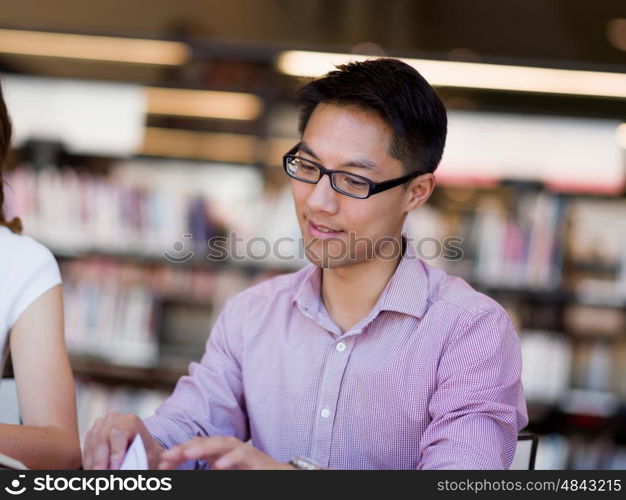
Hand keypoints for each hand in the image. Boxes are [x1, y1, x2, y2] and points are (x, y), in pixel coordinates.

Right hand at [82, 413, 163, 469]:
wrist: (141, 447)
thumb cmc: (148, 454)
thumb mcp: (152, 457)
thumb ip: (147, 461)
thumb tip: (134, 468)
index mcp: (132, 421)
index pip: (118, 436)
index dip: (115, 454)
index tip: (113, 469)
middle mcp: (115, 418)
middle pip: (102, 440)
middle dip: (101, 462)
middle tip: (102, 477)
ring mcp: (102, 422)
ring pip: (92, 444)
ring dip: (92, 462)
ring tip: (97, 476)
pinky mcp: (93, 430)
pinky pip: (87, 446)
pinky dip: (88, 460)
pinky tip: (92, 471)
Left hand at [157, 436, 295, 469]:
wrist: (275, 475)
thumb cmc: (245, 473)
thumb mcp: (219, 474)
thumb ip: (202, 474)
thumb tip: (176, 475)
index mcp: (215, 451)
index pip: (192, 447)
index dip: (176, 454)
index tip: (161, 466)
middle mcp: (226, 447)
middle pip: (202, 442)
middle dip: (184, 449)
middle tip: (167, 457)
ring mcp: (241, 449)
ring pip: (220, 443)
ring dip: (203, 448)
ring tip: (188, 454)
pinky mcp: (254, 457)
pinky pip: (241, 454)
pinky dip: (229, 459)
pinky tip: (218, 465)